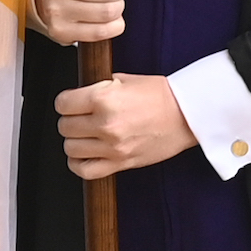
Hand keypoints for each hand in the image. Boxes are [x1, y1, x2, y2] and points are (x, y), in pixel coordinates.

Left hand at [55, 73, 194, 178]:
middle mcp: (106, 124)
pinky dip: (79, 163)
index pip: (63, 104)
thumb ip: (99, 87)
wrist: (187, 114)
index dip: (66, 102)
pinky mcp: (120, 163)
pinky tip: (84, 153)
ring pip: (70, 148)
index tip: (71, 102)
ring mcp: (112, 146)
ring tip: (86, 133)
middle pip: (64, 126)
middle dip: (70, 120)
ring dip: (75, 140)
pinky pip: (85, 170)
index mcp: (105, 98)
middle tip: (81, 116)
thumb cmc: (162, 96)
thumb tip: (80, 94)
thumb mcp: (126, 79)